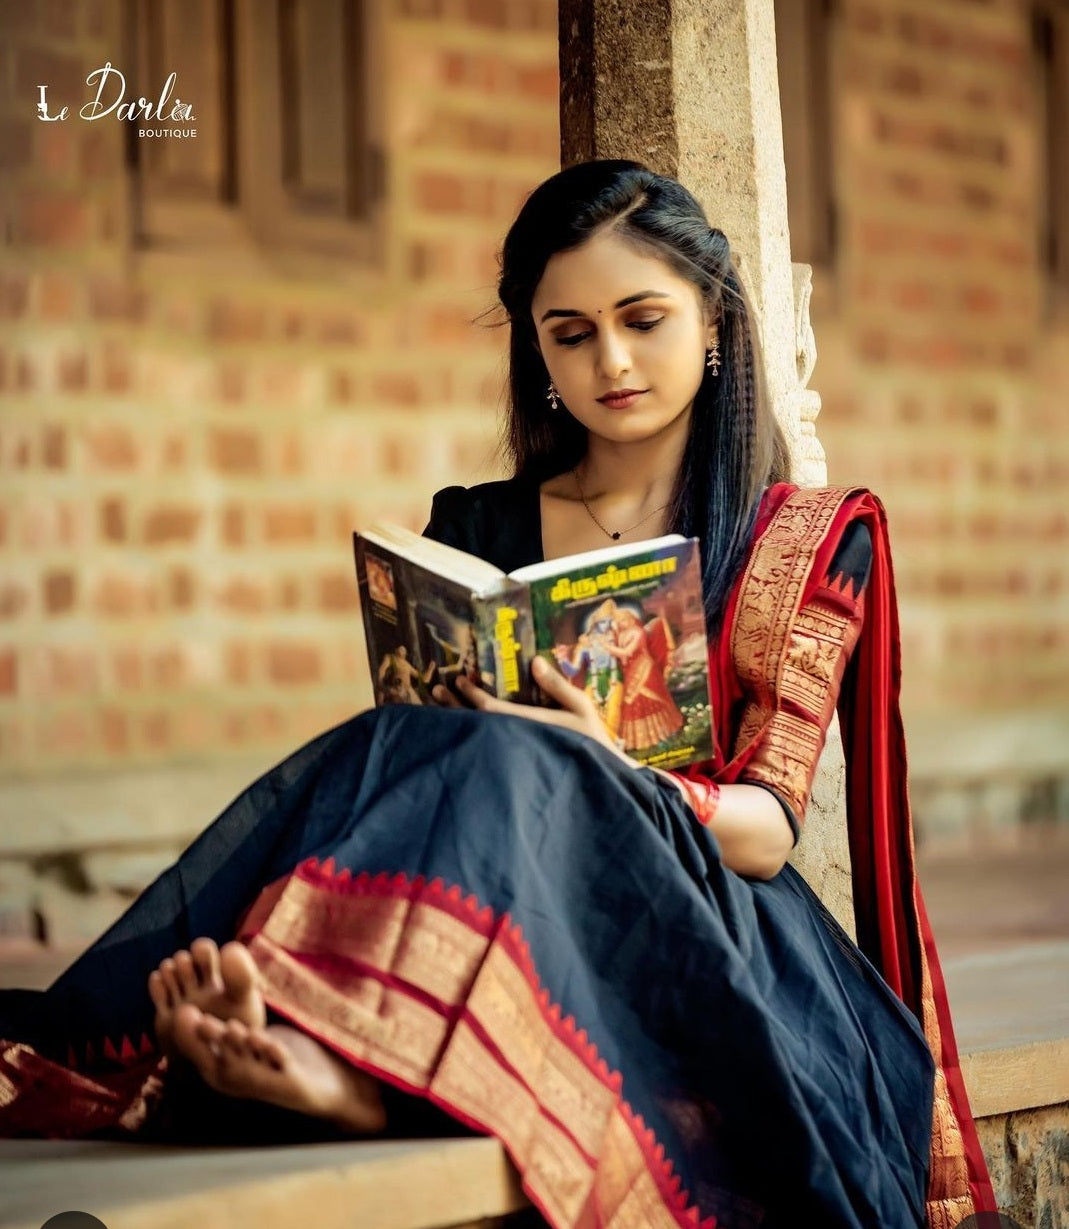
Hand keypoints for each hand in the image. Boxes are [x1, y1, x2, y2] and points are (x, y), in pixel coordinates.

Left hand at [434, 657, 634, 765]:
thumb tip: (534, 661)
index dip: (471, 694)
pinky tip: (456, 732)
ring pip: (475, 739)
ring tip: (438, 707)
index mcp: (528, 727)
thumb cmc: (591, 742)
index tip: (459, 679)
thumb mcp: (580, 708)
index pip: (490, 710)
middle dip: (453, 706)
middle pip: (475, 725)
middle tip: (436, 688)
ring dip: (455, 721)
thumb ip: (557, 686)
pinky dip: (467, 739)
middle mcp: (514, 743)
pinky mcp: (513, 768)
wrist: (597, 782)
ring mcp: (511, 758)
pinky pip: (482, 752)